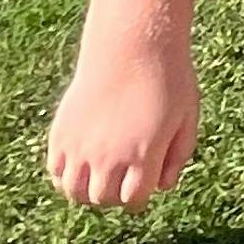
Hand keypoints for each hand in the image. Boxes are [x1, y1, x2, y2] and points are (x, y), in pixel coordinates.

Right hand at [47, 47, 201, 210]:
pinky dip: (65, 176)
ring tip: (98, 177)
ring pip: (75, 192)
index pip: (134, 199)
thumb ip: (178, 155)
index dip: (139, 197)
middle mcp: (108, 156)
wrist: (132, 45)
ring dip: (87, 191)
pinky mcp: (61, 133)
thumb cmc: (167, 79)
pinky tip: (79, 166)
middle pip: (104, 199)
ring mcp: (81, 146)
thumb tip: (161, 187)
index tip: (141, 187)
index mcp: (143, 154)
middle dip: (115, 196)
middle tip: (120, 182)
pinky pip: (56, 171)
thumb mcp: (187, 117)